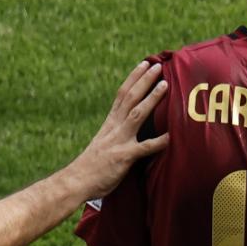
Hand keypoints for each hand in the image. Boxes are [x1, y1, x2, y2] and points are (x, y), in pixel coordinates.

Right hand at [65, 61, 168, 199]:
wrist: (75, 181)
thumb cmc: (90, 167)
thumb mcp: (103, 143)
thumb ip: (116, 134)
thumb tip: (128, 128)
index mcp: (109, 123)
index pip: (122, 94)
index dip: (134, 78)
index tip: (144, 64)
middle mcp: (114, 127)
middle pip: (130, 98)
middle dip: (144, 80)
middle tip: (158, 66)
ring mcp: (119, 141)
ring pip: (137, 115)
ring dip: (151, 99)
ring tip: (165, 85)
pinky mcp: (123, 157)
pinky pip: (143, 148)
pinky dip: (158, 142)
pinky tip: (171, 136)